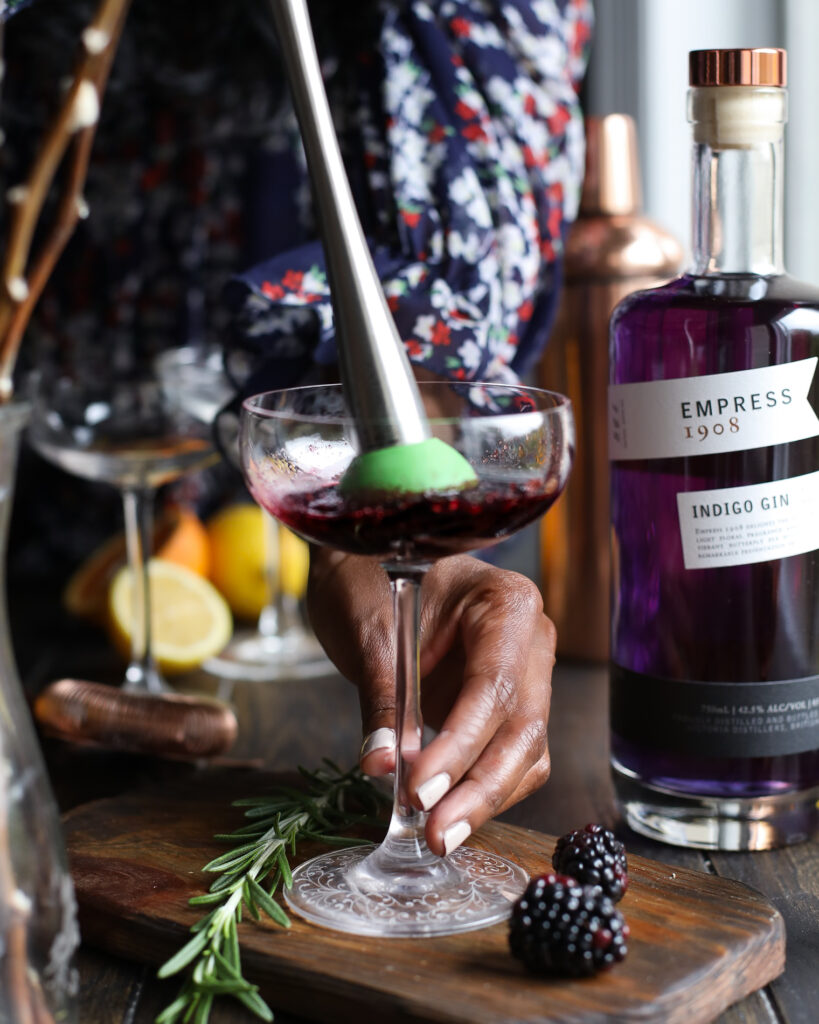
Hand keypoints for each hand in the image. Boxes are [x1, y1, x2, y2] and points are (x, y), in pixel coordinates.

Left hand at [307, 549, 555, 856]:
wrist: (367, 561)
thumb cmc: (369, 578)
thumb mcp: (369, 632)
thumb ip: (383, 700)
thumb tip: (382, 765)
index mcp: (506, 603)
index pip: (496, 686)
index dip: (462, 744)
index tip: (421, 788)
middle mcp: (529, 639)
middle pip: (523, 728)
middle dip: (480, 787)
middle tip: (435, 833)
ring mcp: (524, 673)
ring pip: (525, 752)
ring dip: (484, 799)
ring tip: (437, 835)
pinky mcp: (504, 705)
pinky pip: (508, 756)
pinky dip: (479, 789)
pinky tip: (447, 815)